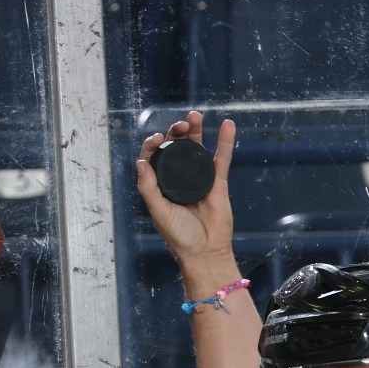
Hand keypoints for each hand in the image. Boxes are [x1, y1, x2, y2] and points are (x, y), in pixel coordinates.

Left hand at [136, 110, 238, 277]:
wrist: (205, 251)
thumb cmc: (180, 236)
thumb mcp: (158, 211)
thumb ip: (148, 187)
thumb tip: (141, 162)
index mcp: (162, 184)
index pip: (155, 157)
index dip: (154, 144)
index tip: (157, 139)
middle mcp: (179, 178)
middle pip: (177, 147)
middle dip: (177, 132)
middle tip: (181, 125)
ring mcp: (199, 179)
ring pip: (197, 149)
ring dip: (196, 130)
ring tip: (195, 116)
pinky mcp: (218, 183)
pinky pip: (222, 159)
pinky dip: (225, 142)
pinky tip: (227, 125)